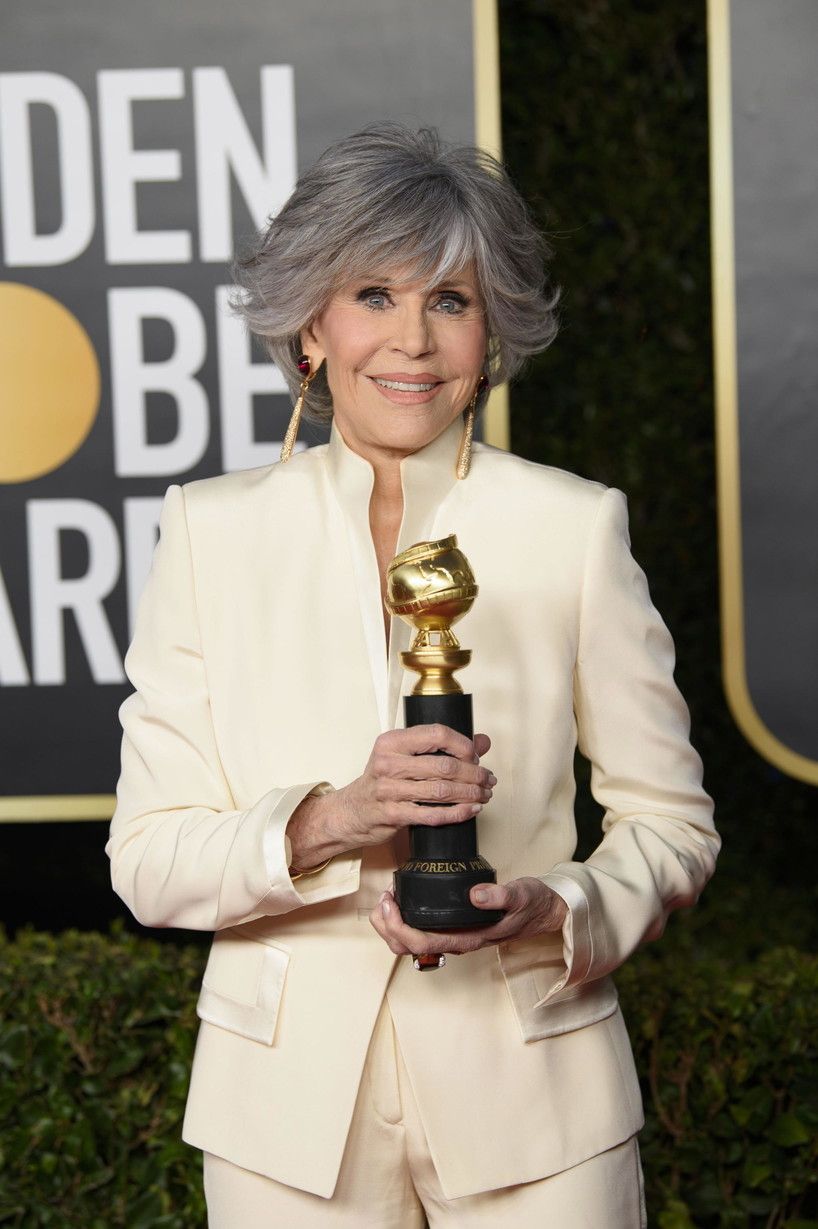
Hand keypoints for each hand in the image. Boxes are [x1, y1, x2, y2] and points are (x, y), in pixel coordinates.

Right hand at [330, 724, 494, 850]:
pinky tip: (471, 810)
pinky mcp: (393, 815)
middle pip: (444, 766)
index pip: (437, 734)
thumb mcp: (404, 756)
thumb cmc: (382, 781)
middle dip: (474, 774)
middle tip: (487, 779)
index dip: (463, 745)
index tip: (475, 756)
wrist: (351, 811)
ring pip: (441, 791)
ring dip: (470, 794)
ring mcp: (389, 790)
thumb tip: (483, 741)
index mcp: (392, 742)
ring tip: (484, 794)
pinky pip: (433, 815)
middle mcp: (388, 763)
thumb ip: (442, 747)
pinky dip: (458, 813)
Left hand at [369, 876, 567, 957]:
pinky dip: (403, 919)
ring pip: (410, 943)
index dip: (399, 926)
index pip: (423, 943)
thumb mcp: (521, 895)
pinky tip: (402, 898)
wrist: (544, 911)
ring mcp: (453, 936)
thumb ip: (501, 895)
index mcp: (469, 939)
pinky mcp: (453, 927)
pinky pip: (420, 931)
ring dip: (391, 925)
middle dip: (387, 927)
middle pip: (408, 947)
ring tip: (387, 898)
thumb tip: (476, 894)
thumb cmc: (532, 904)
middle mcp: (457, 942)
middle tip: (383, 898)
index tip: (390, 902)